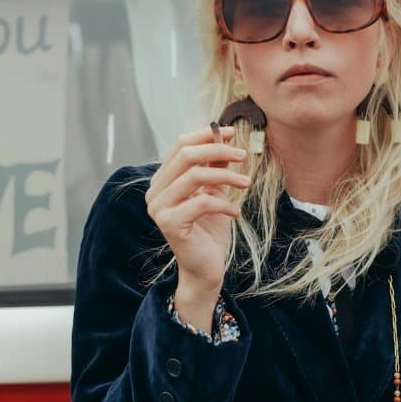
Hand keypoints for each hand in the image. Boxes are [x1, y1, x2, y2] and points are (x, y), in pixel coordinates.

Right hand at [145, 125, 249, 300]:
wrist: (206, 268)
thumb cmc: (209, 231)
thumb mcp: (215, 191)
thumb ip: (215, 165)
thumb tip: (224, 135)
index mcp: (162, 180)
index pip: (180, 146)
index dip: (206, 135)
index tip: (233, 133)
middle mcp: (154, 192)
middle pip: (185, 155)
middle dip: (218, 150)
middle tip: (243, 155)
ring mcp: (158, 207)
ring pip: (194, 176)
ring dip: (226, 176)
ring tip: (246, 184)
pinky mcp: (169, 223)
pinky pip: (201, 202)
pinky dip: (224, 203)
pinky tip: (236, 212)